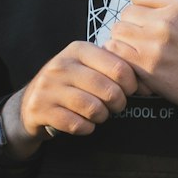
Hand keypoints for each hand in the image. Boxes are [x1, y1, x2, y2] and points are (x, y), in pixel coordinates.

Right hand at [1, 42, 138, 159]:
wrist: (30, 103)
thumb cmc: (69, 84)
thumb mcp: (86, 66)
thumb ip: (112, 67)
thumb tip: (147, 84)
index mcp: (78, 49)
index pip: (118, 66)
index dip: (131, 84)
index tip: (130, 91)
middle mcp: (61, 64)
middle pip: (108, 89)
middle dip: (119, 103)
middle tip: (116, 106)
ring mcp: (49, 87)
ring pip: (93, 108)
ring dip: (102, 116)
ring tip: (100, 114)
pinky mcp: (41, 109)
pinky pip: (77, 124)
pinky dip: (86, 128)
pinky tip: (84, 123)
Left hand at [107, 0, 177, 138]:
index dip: (142, 7)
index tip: (151, 19)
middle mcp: (167, 21)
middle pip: (126, 12)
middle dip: (133, 24)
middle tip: (147, 37)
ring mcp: (157, 44)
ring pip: (119, 31)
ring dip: (125, 40)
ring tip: (140, 49)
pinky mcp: (148, 66)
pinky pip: (117, 51)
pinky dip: (122, 56)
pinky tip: (136, 61)